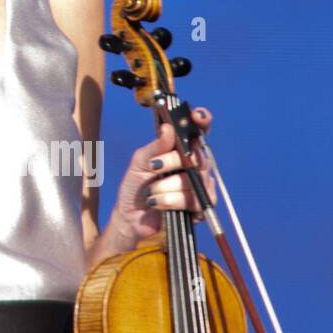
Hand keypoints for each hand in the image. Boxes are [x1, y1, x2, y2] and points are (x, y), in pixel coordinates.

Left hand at [110, 108, 215, 242]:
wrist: (130, 216)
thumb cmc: (135, 186)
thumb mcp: (139, 163)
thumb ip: (155, 147)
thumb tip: (168, 128)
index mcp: (181, 150)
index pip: (199, 131)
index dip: (202, 121)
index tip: (196, 116)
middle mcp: (194, 165)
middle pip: (198, 157)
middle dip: (172, 162)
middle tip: (153, 167)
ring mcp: (199, 186)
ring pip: (195, 180)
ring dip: (166, 187)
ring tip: (150, 192)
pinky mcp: (199, 207)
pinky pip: (195, 201)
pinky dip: (171, 201)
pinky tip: (157, 203)